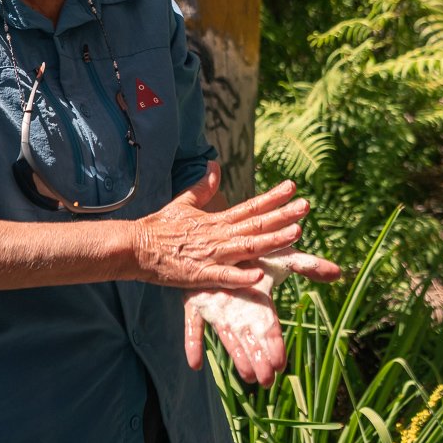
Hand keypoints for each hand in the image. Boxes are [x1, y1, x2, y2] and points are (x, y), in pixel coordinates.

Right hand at [132, 162, 308, 290]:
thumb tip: (215, 165)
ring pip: (247, 247)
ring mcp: (211, 255)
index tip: (293, 187)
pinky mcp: (200, 275)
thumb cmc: (160, 228)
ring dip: (271, 240)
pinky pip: (224, 277)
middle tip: (306, 205)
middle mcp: (218, 235)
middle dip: (282, 215)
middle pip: (255, 225)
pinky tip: (259, 275)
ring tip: (295, 232)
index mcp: (216, 220)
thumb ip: (203, 187)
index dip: (272, 198)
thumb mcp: (183, 203)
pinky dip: (241, 276)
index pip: (250, 207)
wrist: (136, 247)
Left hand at [184, 247, 342, 385]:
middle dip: (257, 359)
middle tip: (265, 380)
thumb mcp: (282, 257)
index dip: (274, 345)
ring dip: (235, 355)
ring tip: (245, 375)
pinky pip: (192, 325)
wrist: (223, 241)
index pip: (269, 328)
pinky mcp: (195, 302)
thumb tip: (339, 273)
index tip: (280, 364)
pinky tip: (194, 363)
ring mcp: (216, 309)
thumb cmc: (255, 254)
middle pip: (250, 339)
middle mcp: (238, 311)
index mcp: (259, 304)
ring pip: (226, 336)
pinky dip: (193, 343)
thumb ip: (307, 265)